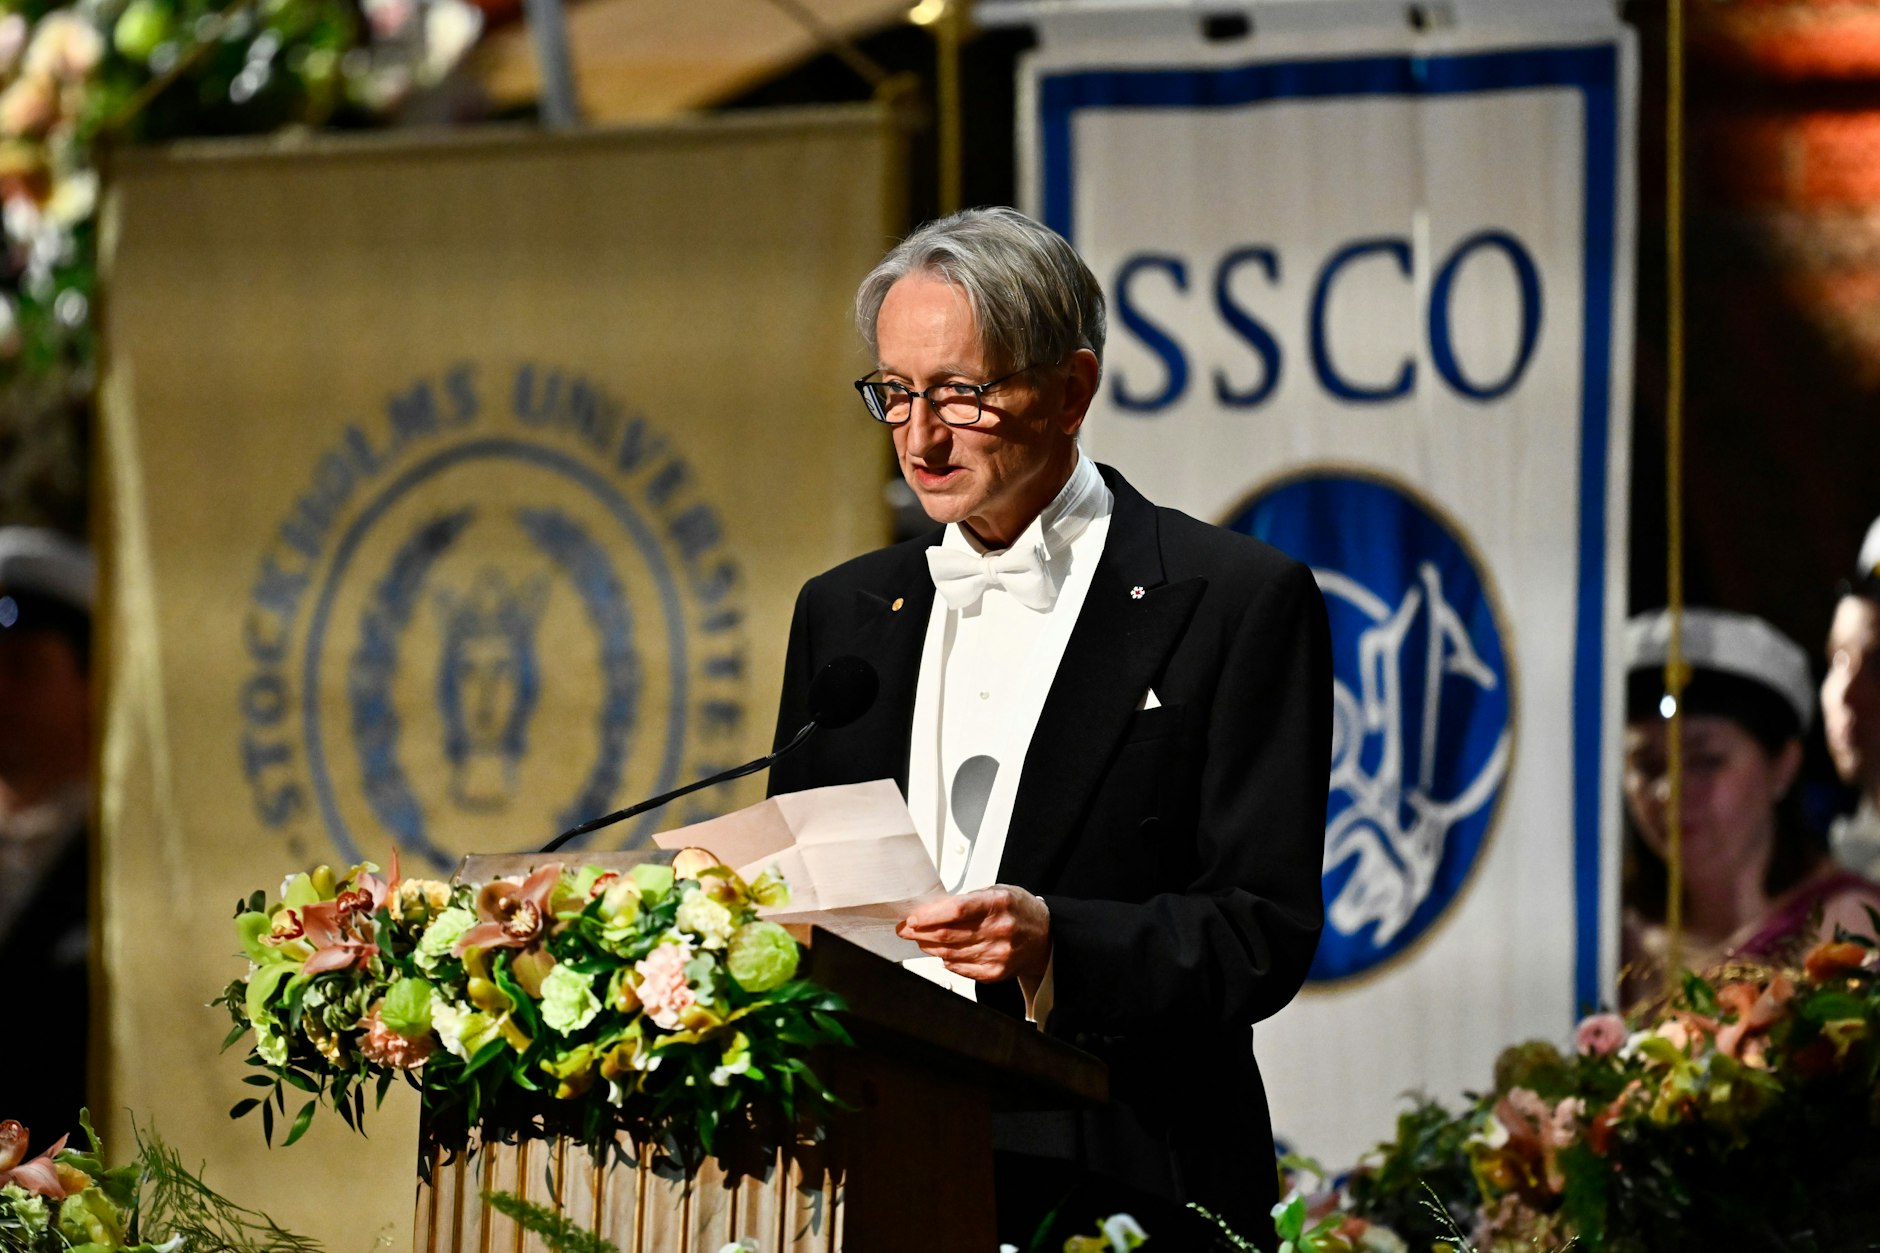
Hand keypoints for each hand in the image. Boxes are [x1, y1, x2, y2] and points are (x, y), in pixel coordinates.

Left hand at [897, 885, 1050, 985]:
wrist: (1044, 936)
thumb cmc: (1018, 910)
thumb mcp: (996, 892)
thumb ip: (966, 900)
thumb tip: (931, 909)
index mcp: (999, 903)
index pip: (956, 910)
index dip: (929, 916)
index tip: (912, 918)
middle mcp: (1000, 929)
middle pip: (948, 935)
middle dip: (920, 933)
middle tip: (906, 930)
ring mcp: (999, 953)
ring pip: (950, 953)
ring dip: (929, 947)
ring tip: (920, 940)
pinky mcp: (996, 972)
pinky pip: (961, 969)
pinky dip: (947, 962)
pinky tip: (941, 955)